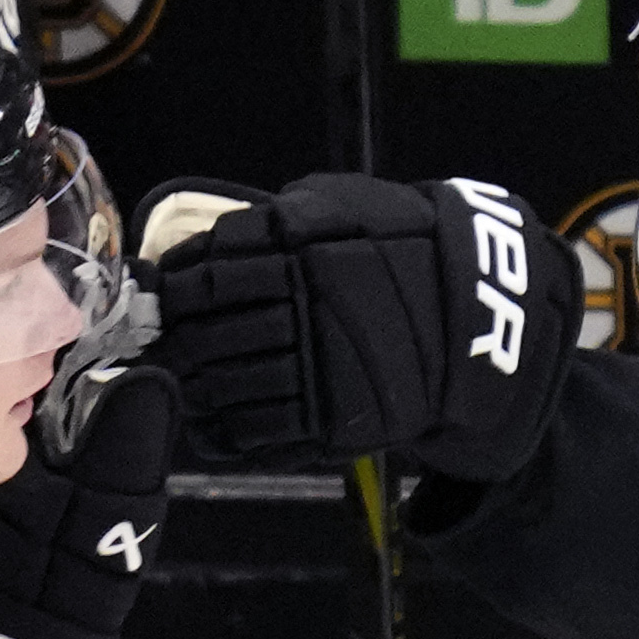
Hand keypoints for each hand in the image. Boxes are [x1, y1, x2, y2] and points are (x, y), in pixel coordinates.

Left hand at [146, 171, 567, 480]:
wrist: (477, 316)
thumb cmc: (405, 250)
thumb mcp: (346, 206)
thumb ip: (278, 219)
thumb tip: (205, 243)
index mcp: (301, 247)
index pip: (206, 271)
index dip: (173, 287)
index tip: (161, 294)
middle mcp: (304, 304)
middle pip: (203, 331)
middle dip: (172, 341)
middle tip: (160, 344)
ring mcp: (318, 366)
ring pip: (222, 385)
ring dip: (190, 386)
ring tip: (184, 382)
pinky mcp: (333, 419)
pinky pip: (256, 433)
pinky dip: (222, 431)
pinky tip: (213, 419)